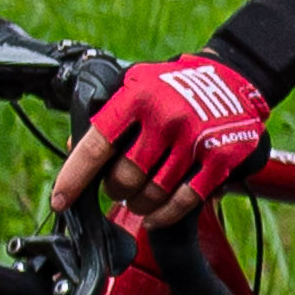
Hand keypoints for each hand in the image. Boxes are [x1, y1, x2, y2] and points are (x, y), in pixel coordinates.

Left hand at [54, 52, 269, 227]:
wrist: (233, 77)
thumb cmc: (174, 85)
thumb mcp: (136, 85)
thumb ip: (109, 116)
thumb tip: (74, 149)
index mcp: (137, 98)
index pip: (96, 148)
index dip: (74, 179)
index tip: (61, 201)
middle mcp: (166, 118)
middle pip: (125, 178)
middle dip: (116, 190)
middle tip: (119, 187)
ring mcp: (195, 140)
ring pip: (152, 194)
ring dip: (139, 204)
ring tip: (139, 199)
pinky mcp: (220, 158)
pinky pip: (185, 200)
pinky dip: (165, 215)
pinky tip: (155, 217)